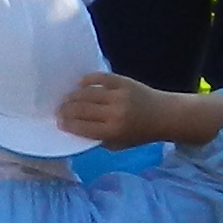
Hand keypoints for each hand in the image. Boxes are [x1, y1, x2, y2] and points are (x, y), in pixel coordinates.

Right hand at [56, 74, 222, 150]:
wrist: (164, 115)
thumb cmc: (139, 133)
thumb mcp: (119, 144)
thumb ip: (98, 138)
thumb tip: (76, 128)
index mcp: (113, 132)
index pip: (82, 127)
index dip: (67, 124)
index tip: (58, 122)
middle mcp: (114, 113)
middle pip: (82, 109)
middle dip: (66, 109)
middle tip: (58, 109)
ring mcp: (119, 95)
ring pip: (88, 93)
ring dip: (73, 95)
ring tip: (66, 98)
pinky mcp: (124, 82)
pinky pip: (100, 78)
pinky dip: (88, 79)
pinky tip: (80, 83)